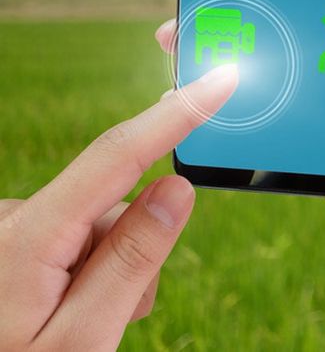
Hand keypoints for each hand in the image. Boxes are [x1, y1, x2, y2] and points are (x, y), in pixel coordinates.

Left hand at [0, 65, 237, 350]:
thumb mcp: (85, 337)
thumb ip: (133, 261)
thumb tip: (177, 188)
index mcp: (26, 237)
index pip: (117, 157)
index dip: (176, 115)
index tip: (222, 80)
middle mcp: (12, 218)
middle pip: (116, 206)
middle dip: (136, 251)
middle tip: (116, 318)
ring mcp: (9, 228)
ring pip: (100, 226)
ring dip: (110, 269)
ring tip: (82, 325)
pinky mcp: (12, 240)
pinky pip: (75, 238)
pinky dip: (87, 270)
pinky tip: (67, 312)